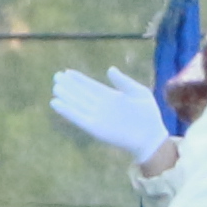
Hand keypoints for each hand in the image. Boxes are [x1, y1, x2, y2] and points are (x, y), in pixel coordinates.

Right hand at [46, 66, 172, 164]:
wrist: (151, 137)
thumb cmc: (148, 115)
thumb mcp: (138, 92)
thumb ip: (123, 81)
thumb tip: (109, 68)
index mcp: (112, 97)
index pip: (91, 86)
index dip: (79, 79)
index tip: (67, 71)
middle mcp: (102, 106)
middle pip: (82, 94)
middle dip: (69, 85)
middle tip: (56, 76)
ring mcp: (98, 117)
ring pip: (78, 104)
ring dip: (67, 96)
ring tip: (55, 87)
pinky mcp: (94, 128)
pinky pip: (78, 118)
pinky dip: (67, 111)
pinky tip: (56, 103)